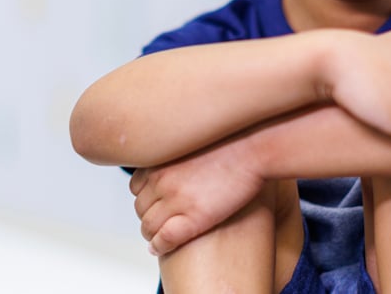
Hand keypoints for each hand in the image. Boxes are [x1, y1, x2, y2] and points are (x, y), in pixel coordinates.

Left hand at [129, 135, 263, 256]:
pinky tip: (159, 248)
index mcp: (161, 161)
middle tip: (157, 223)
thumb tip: (177, 164)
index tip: (152, 203)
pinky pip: (164, 239)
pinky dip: (159, 246)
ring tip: (158, 238)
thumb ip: (178, 154)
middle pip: (141, 207)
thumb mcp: (192, 142)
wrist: (254, 148)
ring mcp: (176, 200)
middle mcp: (162, 180)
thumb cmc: (232, 142)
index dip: (144, 197)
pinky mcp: (193, 218)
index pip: (136, 186)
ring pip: (148, 225)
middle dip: (147, 216)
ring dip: (150, 234)